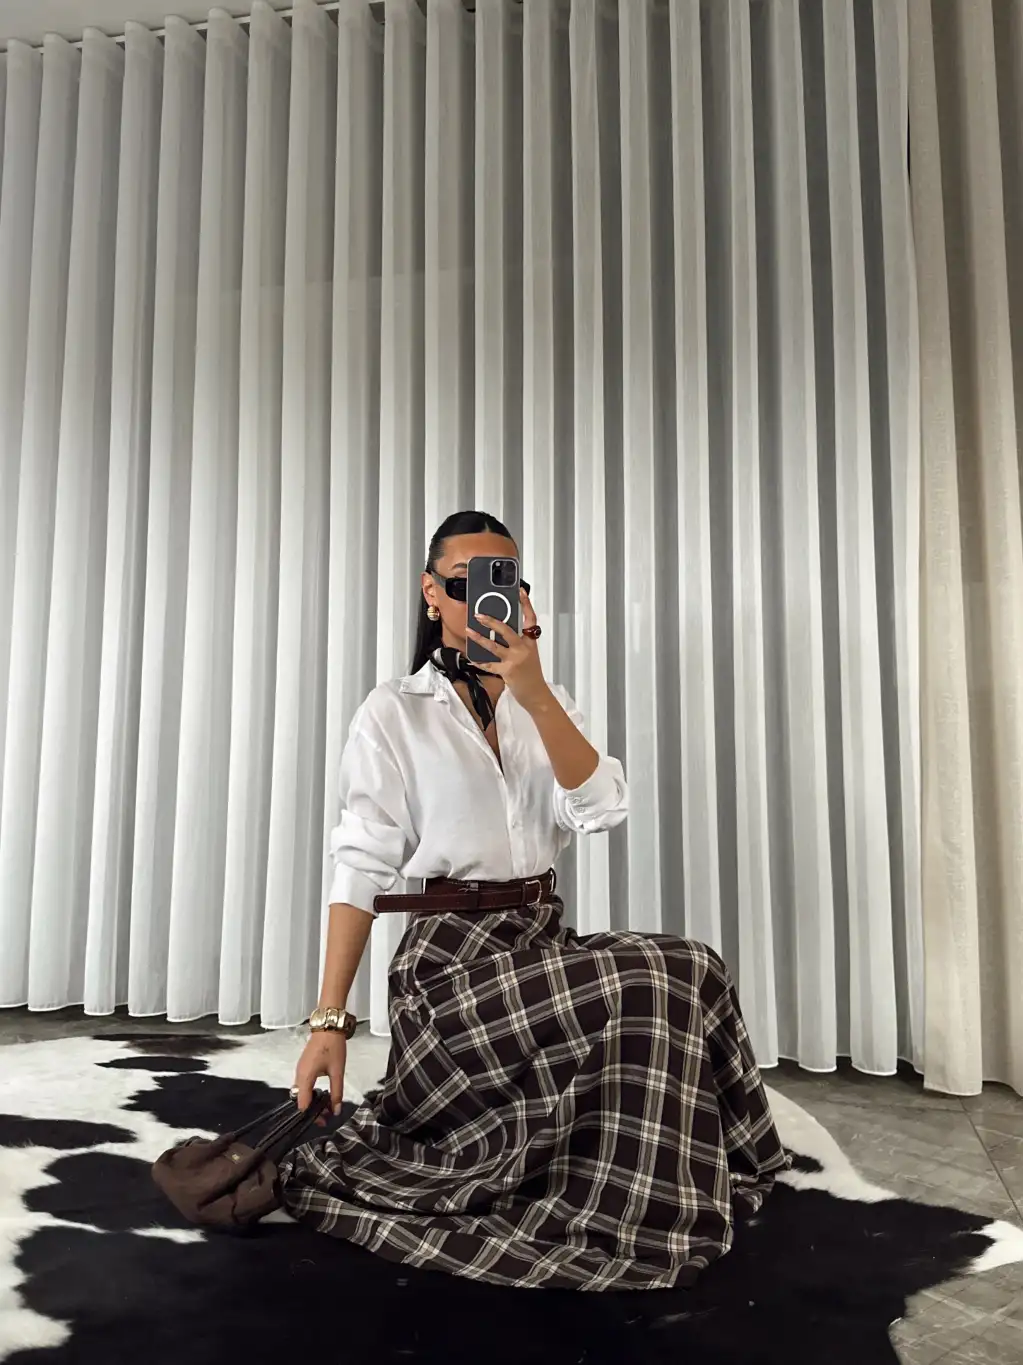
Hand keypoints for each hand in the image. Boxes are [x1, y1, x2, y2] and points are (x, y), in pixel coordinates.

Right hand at [293, 1031, 346, 1115]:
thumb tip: (336, 1110)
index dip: (311, 1115)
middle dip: (311, 1110)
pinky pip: (302, 1085)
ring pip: (300, 1092)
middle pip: (300, 1100)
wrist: (328, 1027)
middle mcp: (298, 1075)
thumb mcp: (338, 1071)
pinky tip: (321, 1094)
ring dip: (311, 1101)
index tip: (323, 1121)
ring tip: (325, 1107)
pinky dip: (310, 1092)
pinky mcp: (303, 1066)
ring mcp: (299, 1070)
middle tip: (325, 1115)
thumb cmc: (333, 1047)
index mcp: (305, 1077)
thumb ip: (337, 1092)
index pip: (302, 1104)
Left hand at [467, 588, 550, 713]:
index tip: (520, 592)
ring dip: (479, 638)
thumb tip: (501, 630)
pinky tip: (471, 657)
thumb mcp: (529, 654)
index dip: (526, 604)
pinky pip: (489, 664)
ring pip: (494, 646)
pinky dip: (479, 661)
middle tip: (479, 615)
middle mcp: (523, 648)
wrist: (536, 693)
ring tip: (469, 631)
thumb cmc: (531, 673)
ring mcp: (515, 660)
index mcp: (530, 642)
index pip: (530, 619)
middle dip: (492, 622)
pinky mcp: (507, 671)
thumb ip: (518, 642)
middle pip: (507, 630)